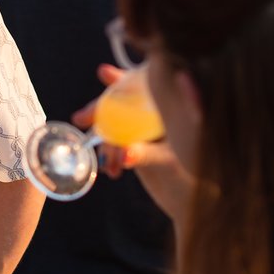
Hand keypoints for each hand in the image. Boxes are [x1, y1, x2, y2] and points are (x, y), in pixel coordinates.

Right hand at [72, 64, 191, 220]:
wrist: (189, 200)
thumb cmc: (192, 178)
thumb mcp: (171, 163)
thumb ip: (148, 156)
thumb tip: (125, 153)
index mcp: (168, 109)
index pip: (144, 86)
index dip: (123, 78)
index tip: (104, 72)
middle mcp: (154, 115)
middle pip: (122, 102)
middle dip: (100, 108)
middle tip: (81, 118)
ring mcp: (143, 130)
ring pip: (114, 123)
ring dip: (103, 138)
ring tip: (107, 163)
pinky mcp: (135, 146)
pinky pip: (115, 143)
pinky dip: (108, 153)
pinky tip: (109, 167)